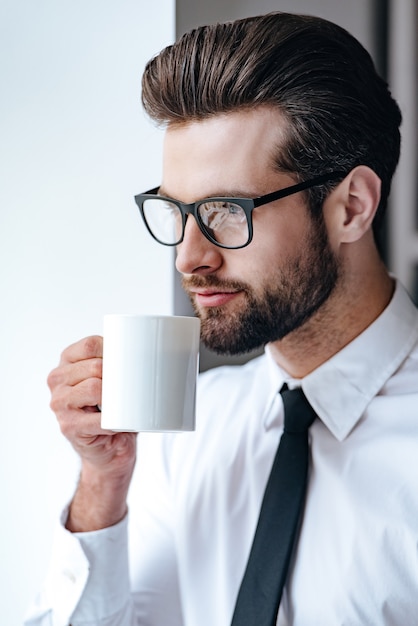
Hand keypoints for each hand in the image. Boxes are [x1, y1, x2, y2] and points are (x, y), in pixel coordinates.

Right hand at [48, 336, 136, 530]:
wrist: (111, 448)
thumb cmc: (115, 408)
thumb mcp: (113, 378)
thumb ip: (120, 361)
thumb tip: (151, 347)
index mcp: (67, 361)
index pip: (91, 345)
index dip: (113, 350)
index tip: (128, 362)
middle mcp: (57, 379)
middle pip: (94, 366)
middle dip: (116, 377)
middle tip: (127, 389)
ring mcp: (59, 403)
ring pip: (94, 388)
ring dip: (113, 398)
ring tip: (119, 405)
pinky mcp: (68, 426)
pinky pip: (97, 418)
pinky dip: (112, 421)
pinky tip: (116, 422)